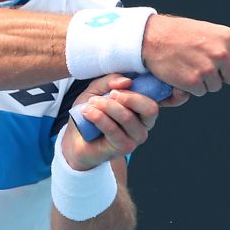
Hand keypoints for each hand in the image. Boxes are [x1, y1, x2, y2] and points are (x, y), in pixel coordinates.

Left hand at [62, 74, 180, 169]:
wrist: (75, 138)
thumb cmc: (91, 112)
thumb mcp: (98, 89)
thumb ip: (111, 81)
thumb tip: (127, 81)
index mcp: (143, 109)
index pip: (154, 98)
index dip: (140, 88)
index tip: (120, 85)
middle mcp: (144, 125)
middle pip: (150, 109)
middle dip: (128, 97)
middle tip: (110, 94)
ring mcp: (135, 139)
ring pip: (127, 117)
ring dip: (107, 106)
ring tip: (91, 103)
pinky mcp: (122, 148)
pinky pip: (112, 128)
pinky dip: (98, 117)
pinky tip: (87, 112)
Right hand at [140, 15, 229, 96]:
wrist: (152, 38)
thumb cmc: (179, 34)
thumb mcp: (208, 31)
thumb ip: (226, 44)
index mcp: (228, 37)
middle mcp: (221, 53)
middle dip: (222, 74)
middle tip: (205, 62)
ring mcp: (208, 69)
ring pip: (216, 86)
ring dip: (205, 80)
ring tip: (191, 64)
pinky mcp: (194, 82)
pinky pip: (201, 92)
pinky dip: (192, 87)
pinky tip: (183, 71)